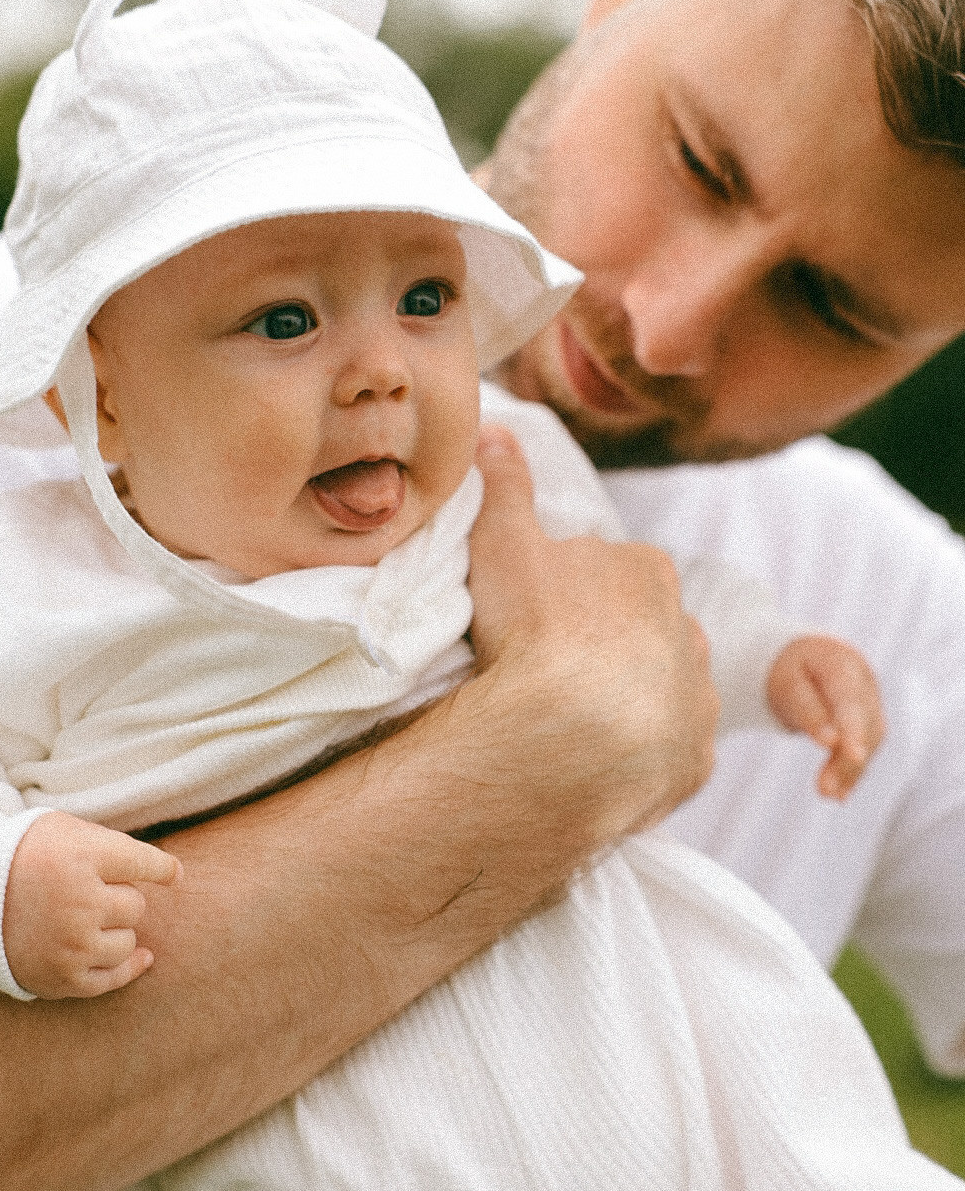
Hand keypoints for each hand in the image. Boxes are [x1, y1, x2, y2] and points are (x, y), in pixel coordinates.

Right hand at [3, 811, 180, 997]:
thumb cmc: (26, 857)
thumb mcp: (64, 831)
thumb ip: (114, 846)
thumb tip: (173, 873)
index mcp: (80, 857)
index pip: (142, 862)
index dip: (161, 868)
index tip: (174, 874)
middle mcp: (79, 902)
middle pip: (135, 905)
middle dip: (118, 897)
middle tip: (84, 892)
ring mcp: (71, 944)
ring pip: (128, 940)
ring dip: (115, 930)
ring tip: (82, 918)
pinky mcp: (63, 978)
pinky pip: (114, 977)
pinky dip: (130, 966)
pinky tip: (143, 957)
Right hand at [467, 425, 718, 846]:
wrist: (569, 740)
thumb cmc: (536, 631)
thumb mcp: (503, 542)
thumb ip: (503, 485)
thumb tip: (494, 428)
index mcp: (647, 571)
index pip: (615, 571)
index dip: (575, 592)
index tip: (540, 617)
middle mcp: (687, 629)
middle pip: (647, 629)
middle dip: (611, 644)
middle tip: (554, 670)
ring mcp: (696, 698)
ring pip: (667, 689)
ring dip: (634, 698)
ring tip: (577, 721)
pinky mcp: (693, 761)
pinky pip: (672, 752)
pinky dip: (644, 755)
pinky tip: (603, 762)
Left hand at [766, 635, 884, 799]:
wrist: (802, 657)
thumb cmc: (791, 669)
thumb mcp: (788, 683)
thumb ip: (808, 709)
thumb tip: (830, 741)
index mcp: (843, 665)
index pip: (851, 702)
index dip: (854, 730)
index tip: (852, 755)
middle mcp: (865, 683)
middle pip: (865, 725)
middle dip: (848, 760)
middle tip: (825, 790)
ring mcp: (871, 701)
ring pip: (870, 741)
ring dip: (851, 771)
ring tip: (827, 793)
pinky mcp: (869, 720)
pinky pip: (866, 748)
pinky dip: (853, 771)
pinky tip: (839, 794)